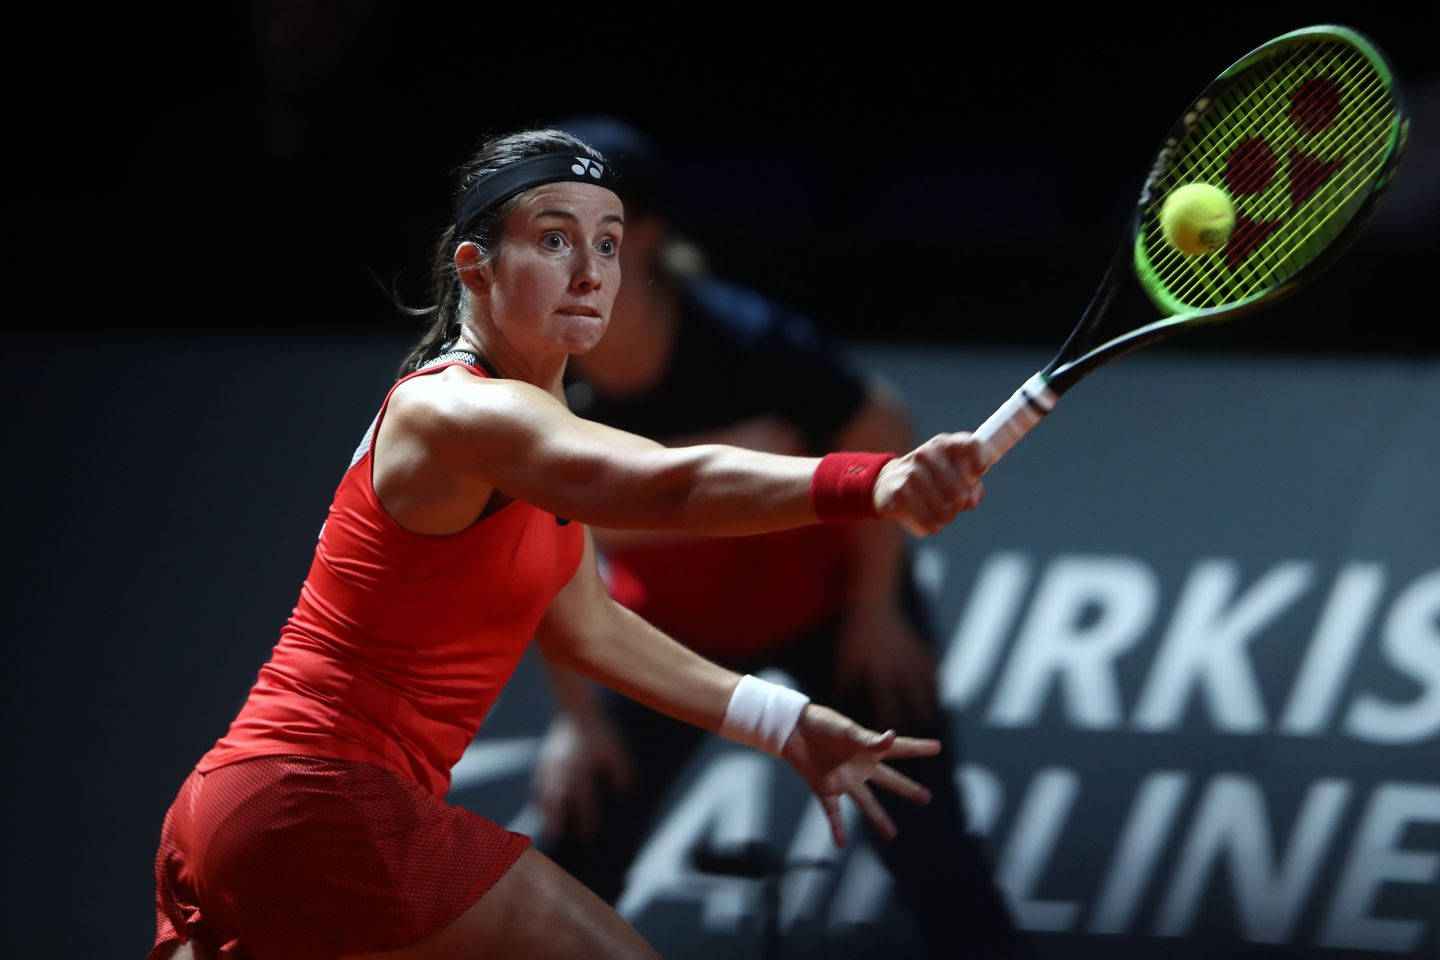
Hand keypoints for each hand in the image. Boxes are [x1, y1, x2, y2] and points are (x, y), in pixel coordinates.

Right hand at [531, 713, 636, 843]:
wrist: (578, 710)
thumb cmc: (599, 731)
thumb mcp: (615, 748)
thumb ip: (621, 770)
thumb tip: (624, 792)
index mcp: (581, 765)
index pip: (583, 797)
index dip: (587, 817)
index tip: (590, 836)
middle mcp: (563, 766)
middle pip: (556, 797)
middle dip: (556, 819)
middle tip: (558, 839)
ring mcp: (550, 763)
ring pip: (543, 792)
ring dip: (545, 812)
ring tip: (550, 831)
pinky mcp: (544, 760)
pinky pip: (537, 784)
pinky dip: (539, 800)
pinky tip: (543, 811)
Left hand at [780, 704, 940, 846]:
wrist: (794, 729)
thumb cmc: (822, 723)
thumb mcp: (845, 729)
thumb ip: (868, 738)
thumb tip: (892, 737)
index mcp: (869, 748)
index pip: (900, 749)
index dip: (919, 747)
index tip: (938, 747)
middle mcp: (861, 767)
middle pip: (890, 781)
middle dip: (908, 789)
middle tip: (927, 798)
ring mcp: (845, 780)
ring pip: (866, 803)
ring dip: (879, 819)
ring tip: (892, 835)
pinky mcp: (826, 789)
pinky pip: (833, 812)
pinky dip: (837, 829)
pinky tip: (840, 845)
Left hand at [834, 604, 938, 729]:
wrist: (874, 606)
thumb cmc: (856, 635)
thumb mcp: (847, 657)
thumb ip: (844, 680)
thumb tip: (837, 699)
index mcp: (879, 673)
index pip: (886, 702)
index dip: (889, 717)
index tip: (891, 733)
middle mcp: (898, 668)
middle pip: (911, 696)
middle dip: (916, 711)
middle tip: (921, 727)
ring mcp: (911, 658)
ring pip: (925, 684)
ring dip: (929, 699)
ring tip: (931, 713)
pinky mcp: (918, 648)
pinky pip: (931, 667)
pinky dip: (935, 679)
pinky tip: (938, 689)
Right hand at [873, 433, 987, 535]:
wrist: (887, 481)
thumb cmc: (931, 479)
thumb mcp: (953, 473)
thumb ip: (973, 484)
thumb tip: (971, 499)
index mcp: (944, 444)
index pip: (973, 446)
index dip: (980, 463)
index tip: (976, 475)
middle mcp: (926, 453)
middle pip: (960, 494)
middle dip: (959, 506)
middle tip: (951, 503)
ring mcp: (911, 472)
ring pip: (944, 512)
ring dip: (944, 518)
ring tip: (935, 511)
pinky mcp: (899, 493)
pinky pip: (928, 522)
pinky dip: (930, 526)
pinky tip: (923, 518)